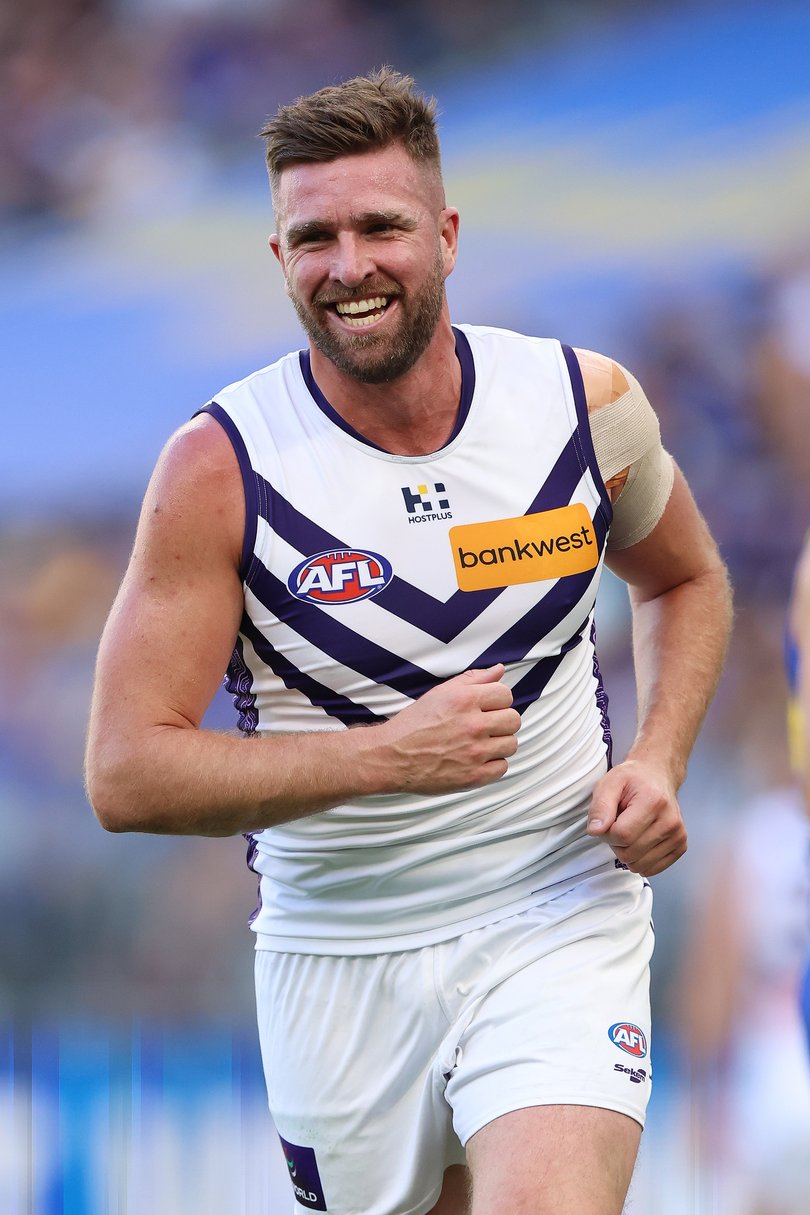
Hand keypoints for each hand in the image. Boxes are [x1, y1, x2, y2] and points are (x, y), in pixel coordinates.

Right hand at [379, 664, 519, 794]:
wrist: (392, 756)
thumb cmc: (413, 725)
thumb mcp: (440, 694)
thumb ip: (472, 680)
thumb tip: (499, 670)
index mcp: (464, 700)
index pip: (505, 694)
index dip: (498, 700)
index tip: (488, 707)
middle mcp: (472, 725)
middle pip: (513, 720)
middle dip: (502, 721)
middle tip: (486, 725)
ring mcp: (474, 753)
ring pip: (511, 744)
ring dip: (499, 742)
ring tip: (481, 742)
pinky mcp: (473, 776)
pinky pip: (502, 767)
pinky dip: (493, 764)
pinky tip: (478, 759)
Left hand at [585, 759, 686, 875]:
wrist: (658, 776)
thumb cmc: (632, 780)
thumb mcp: (609, 783)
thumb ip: (600, 807)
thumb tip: (595, 831)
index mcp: (654, 802)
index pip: (622, 835)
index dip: (607, 832)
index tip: (609, 819)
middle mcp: (670, 821)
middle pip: (629, 854)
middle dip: (616, 843)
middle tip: (619, 823)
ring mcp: (678, 836)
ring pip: (639, 865)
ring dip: (627, 852)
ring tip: (631, 830)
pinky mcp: (681, 846)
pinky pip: (652, 869)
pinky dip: (640, 859)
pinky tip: (641, 840)